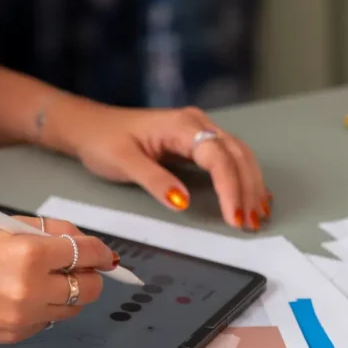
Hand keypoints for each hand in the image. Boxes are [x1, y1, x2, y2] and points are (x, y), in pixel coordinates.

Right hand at [0, 217, 117, 342]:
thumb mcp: (2, 226)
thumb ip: (47, 231)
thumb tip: (81, 240)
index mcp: (30, 254)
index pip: (88, 253)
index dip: (101, 253)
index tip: (105, 255)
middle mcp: (31, 288)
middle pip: (89, 287)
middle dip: (91, 276)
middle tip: (80, 269)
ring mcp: (24, 316)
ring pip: (72, 309)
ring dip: (69, 295)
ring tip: (47, 282)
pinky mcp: (14, 335)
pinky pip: (46, 323)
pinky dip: (44, 310)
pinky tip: (22, 298)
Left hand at [49, 99, 269, 230]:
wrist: (90, 127)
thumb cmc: (103, 141)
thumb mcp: (124, 163)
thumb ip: (155, 181)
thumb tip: (183, 202)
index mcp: (181, 125)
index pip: (218, 157)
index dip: (230, 187)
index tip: (234, 216)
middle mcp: (196, 124)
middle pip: (236, 155)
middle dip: (247, 190)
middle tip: (250, 224)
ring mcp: (199, 131)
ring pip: (238, 156)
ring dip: (250, 186)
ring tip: (257, 216)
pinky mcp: (197, 142)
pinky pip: (230, 158)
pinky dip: (243, 178)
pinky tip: (252, 197)